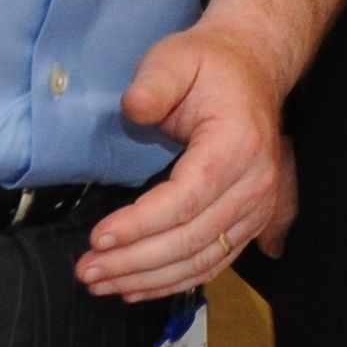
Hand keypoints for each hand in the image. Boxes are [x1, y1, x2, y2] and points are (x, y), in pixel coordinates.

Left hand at [80, 12, 296, 298]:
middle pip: (191, 239)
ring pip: (202, 261)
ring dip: (149, 279)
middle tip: (87, 269)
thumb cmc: (209, 65)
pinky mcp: (252, 222)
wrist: (252, 70)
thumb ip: (154, 83)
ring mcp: (259, 208)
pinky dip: (174, 282)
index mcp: (237, 145)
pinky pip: (214, 263)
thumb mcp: (176, 58)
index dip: (140, 224)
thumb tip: (133, 109)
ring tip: (102, 283)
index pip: (186, 199)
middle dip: (134, 261)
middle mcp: (255, 184)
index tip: (98, 238)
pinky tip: (137, 288)